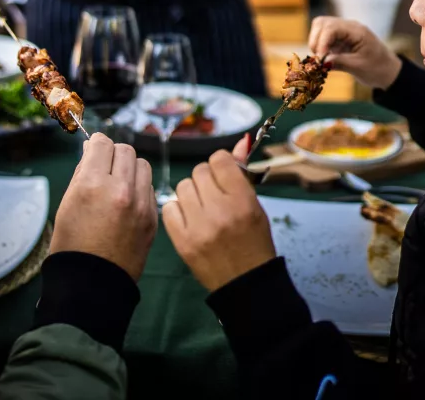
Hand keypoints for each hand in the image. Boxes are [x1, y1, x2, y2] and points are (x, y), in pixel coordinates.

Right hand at [50, 134, 156, 281]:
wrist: (91, 286)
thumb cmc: (71, 244)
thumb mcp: (67, 203)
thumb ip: (82, 173)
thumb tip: (92, 150)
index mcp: (92, 184)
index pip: (101, 143)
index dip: (95, 145)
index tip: (93, 151)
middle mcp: (120, 190)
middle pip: (124, 150)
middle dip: (113, 155)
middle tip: (104, 169)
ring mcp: (140, 204)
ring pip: (142, 165)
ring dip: (130, 169)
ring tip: (118, 184)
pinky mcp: (152, 218)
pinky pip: (149, 188)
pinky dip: (139, 188)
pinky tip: (128, 202)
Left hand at [162, 150, 275, 292]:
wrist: (245, 283)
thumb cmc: (254, 241)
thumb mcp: (255, 205)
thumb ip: (242, 174)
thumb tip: (240, 142)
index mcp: (242, 199)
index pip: (219, 159)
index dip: (221, 165)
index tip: (223, 175)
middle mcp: (220, 210)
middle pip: (199, 171)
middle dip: (206, 180)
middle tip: (214, 195)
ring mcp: (199, 226)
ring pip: (182, 187)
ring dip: (192, 194)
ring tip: (203, 209)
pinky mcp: (182, 241)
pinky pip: (169, 207)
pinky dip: (177, 210)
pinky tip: (189, 220)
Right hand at [308, 16, 401, 89]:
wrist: (388, 71)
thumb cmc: (377, 69)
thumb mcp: (358, 67)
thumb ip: (339, 62)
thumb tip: (320, 62)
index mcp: (357, 31)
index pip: (331, 28)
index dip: (322, 42)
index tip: (319, 59)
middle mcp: (348, 26)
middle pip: (322, 23)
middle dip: (316, 40)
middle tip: (318, 59)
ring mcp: (344, 31)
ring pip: (321, 27)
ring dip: (316, 42)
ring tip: (321, 58)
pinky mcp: (340, 38)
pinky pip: (324, 36)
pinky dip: (320, 45)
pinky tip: (324, 57)